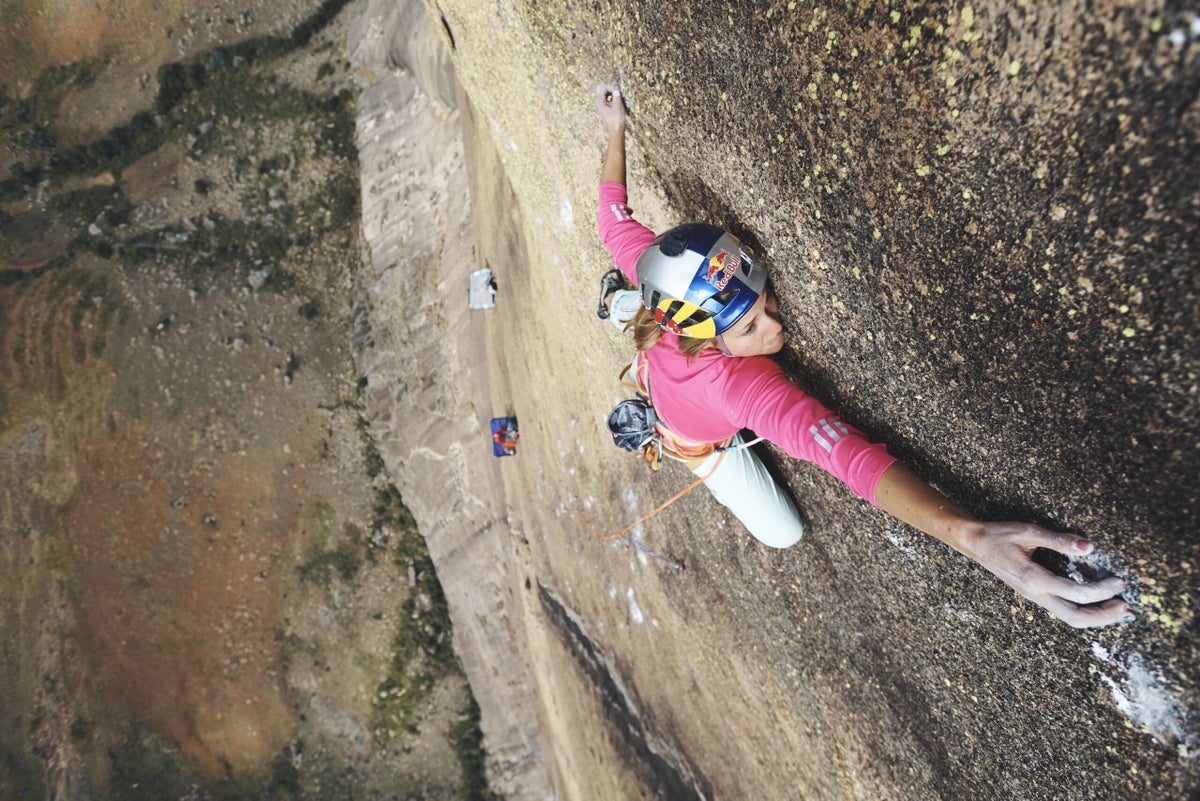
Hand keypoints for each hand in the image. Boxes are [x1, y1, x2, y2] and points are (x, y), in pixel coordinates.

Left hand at [594, 81, 625, 135]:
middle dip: (611, 89)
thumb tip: (616, 82)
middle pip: (603, 89)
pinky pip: (607, 99)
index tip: (619, 91)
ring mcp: (600, 105)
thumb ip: (616, 92)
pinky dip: (612, 98)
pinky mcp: (603, 108)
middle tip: (619, 92)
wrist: (616, 130)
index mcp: (598, 101)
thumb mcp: (618, 103)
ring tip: (620, 97)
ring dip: (613, 93)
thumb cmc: (617, 118)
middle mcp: (597, 102)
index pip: (604, 87)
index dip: (612, 87)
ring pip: (605, 94)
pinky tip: (618, 101)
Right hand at [965, 522, 1130, 627]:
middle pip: (1075, 617)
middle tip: (1127, 607)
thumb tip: (1089, 546)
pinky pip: (1064, 611)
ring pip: (1070, 619)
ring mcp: (1035, 597)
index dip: (1102, 590)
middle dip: (1104, 616)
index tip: (1120, 581)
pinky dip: (1085, 613)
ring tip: (1118, 612)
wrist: (974, 544)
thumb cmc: (999, 535)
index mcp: (1034, 579)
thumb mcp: (1028, 531)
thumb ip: (1059, 540)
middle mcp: (1035, 594)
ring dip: (1096, 618)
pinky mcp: (1036, 595)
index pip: (1076, 593)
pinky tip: (1097, 607)